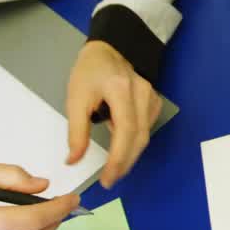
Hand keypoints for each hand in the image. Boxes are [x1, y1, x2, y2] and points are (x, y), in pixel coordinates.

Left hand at [65, 41, 161, 187]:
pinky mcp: (155, 102)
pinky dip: (134, 143)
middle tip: (110, 180)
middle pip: (139, 138)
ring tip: (114, 169)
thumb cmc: (91, 71)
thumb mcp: (75, 98)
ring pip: (145, 136)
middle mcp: (142, 95)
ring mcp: (152, 99)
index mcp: (121, 91)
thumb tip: (74, 161)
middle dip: (125, 163)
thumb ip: (76, 131)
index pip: (126, 131)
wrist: (112, 48)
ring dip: (130, 155)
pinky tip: (122, 147)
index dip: (119, 159)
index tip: (108, 178)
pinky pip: (146, 129)